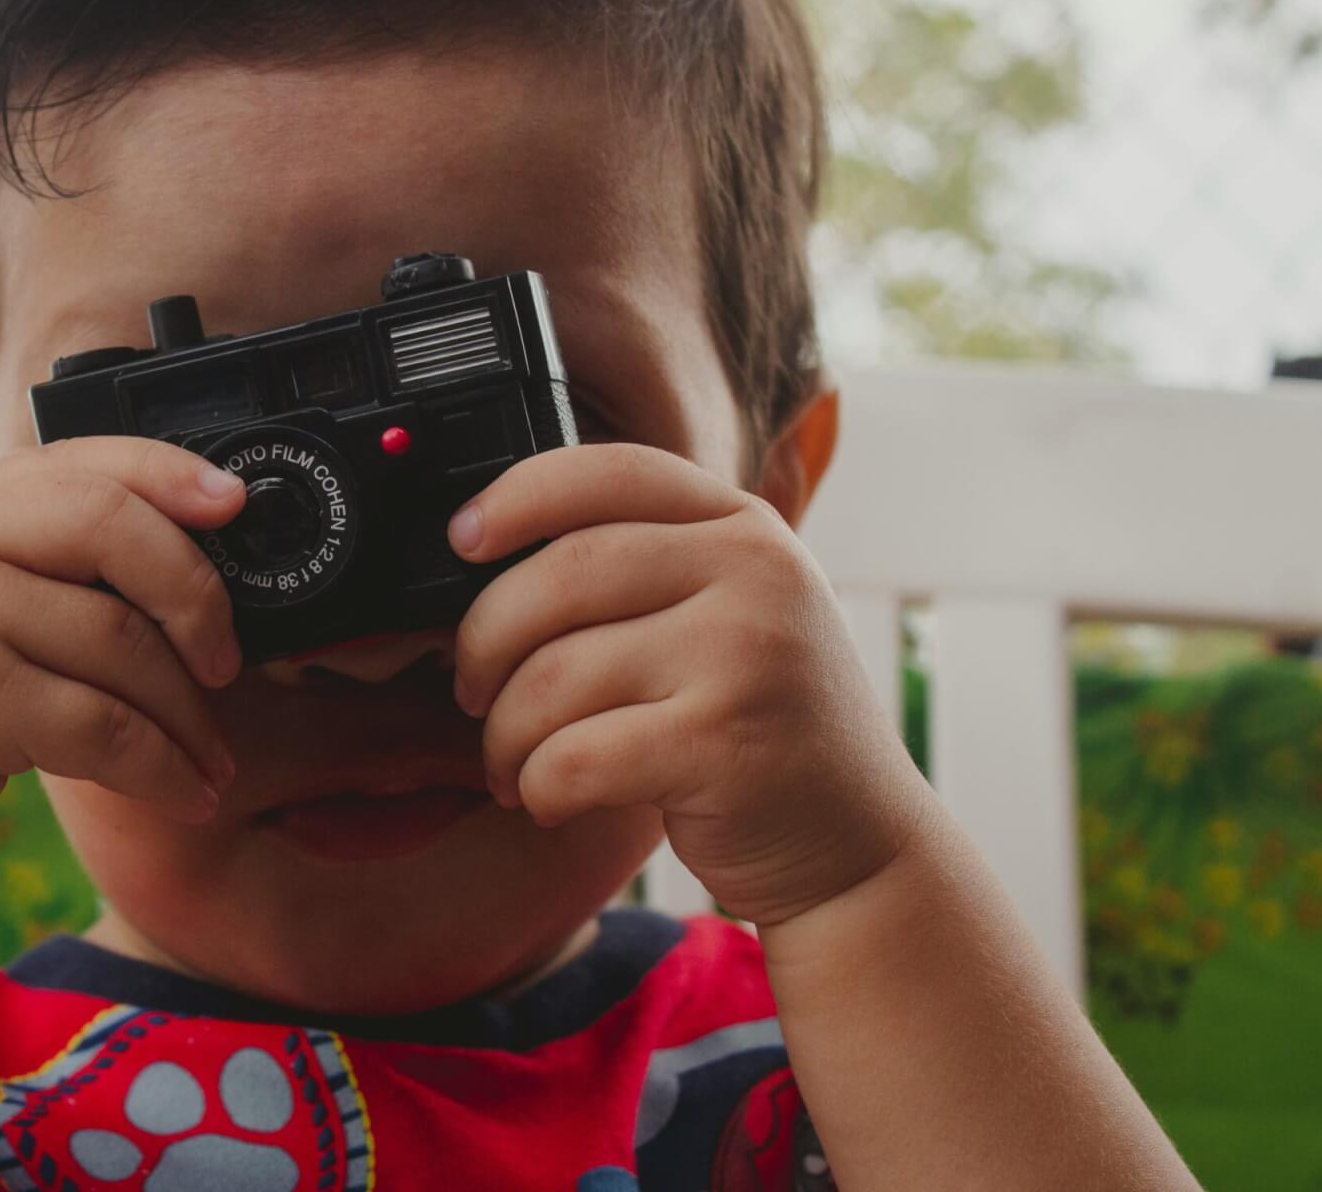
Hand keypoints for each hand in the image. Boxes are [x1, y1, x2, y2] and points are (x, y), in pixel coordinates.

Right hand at [0, 437, 246, 908]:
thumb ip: (13, 569)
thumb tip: (161, 553)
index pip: (75, 461)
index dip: (167, 473)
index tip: (232, 501)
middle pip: (110, 525)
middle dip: (196, 592)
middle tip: (226, 659)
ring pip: (120, 640)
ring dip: (186, 713)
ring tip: (210, 759)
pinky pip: (102, 724)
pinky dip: (160, 765)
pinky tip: (185, 793)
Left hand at [448, 443, 931, 925]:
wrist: (860, 848)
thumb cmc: (759, 728)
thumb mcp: (728, 614)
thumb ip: (643, 568)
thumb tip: (482, 557)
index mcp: (743, 525)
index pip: (608, 472)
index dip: (516, 497)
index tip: (461, 540)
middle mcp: (756, 572)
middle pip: (561, 574)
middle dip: (485, 641)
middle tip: (471, 691)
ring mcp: (747, 654)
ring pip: (554, 675)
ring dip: (504, 733)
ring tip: (510, 764)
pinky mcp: (726, 744)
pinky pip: (573, 756)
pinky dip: (538, 785)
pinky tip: (549, 798)